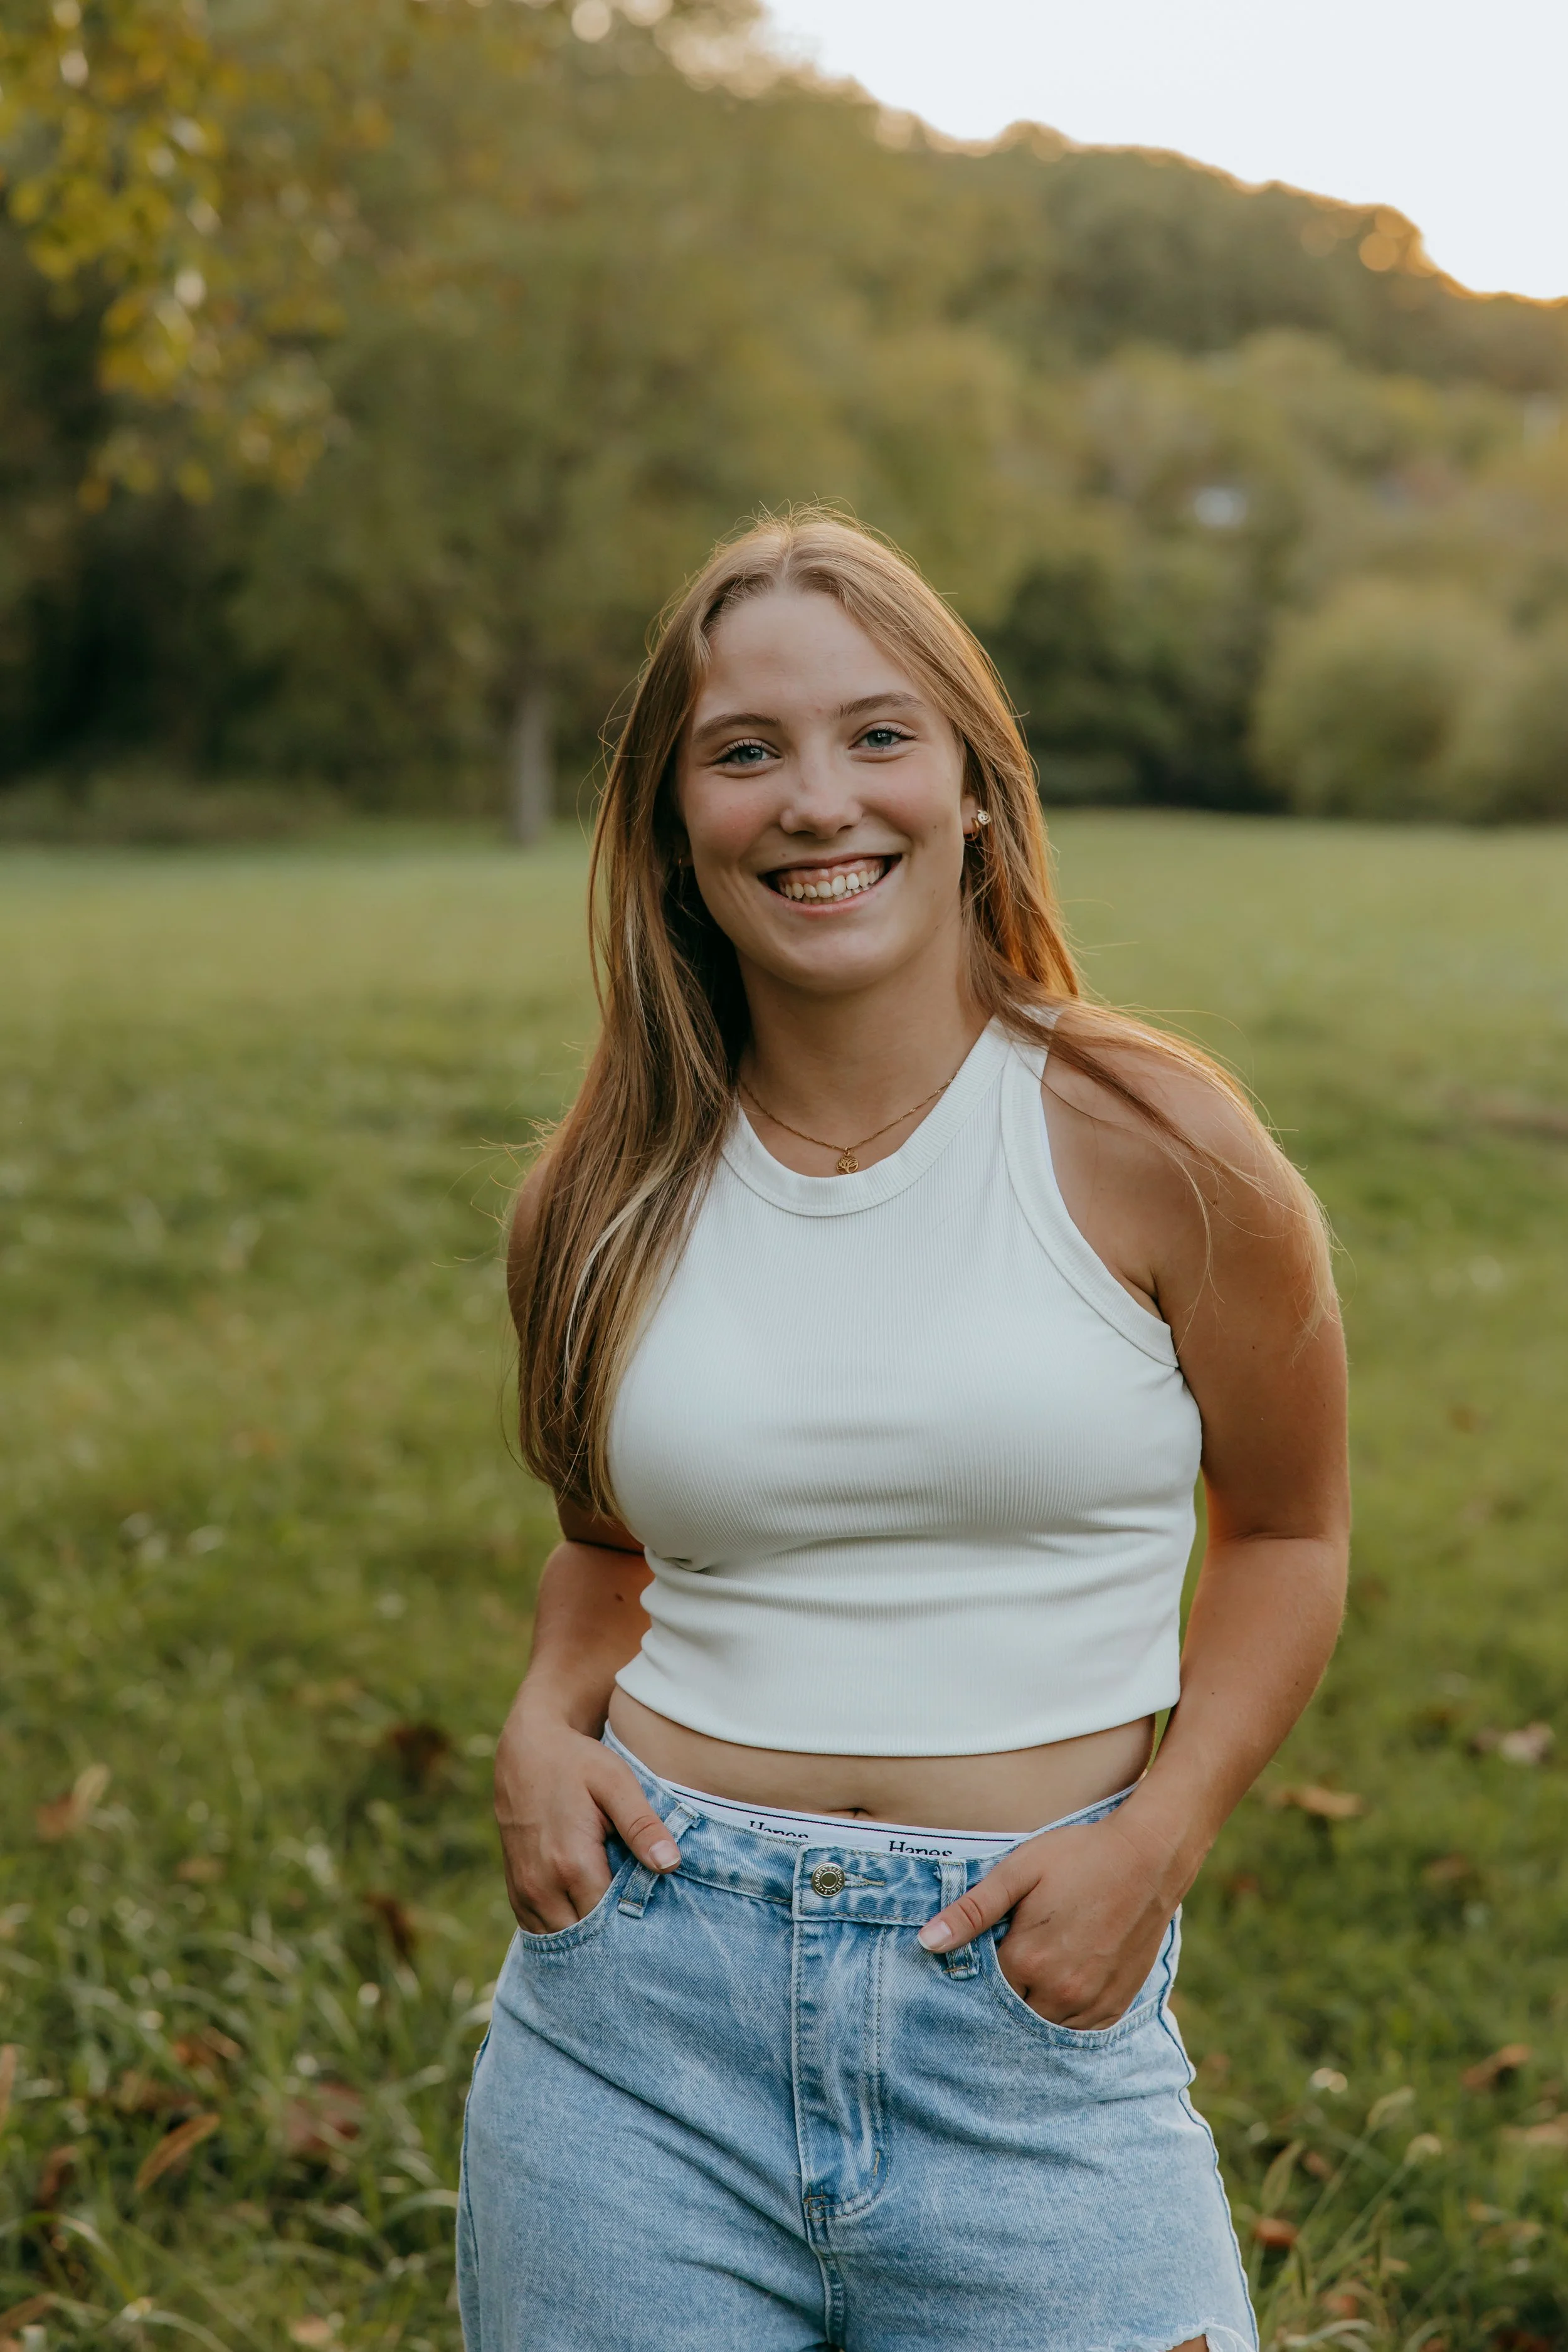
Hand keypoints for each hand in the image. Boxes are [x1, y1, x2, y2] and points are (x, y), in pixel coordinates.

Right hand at [493, 1695, 679, 1932]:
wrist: (527, 1749)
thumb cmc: (577, 1763)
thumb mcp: (616, 1783)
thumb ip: (642, 1826)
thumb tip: (671, 1864)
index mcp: (571, 1864)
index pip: (609, 1926)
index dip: (635, 1931)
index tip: (658, 1932)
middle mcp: (542, 1886)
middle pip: (584, 1940)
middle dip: (612, 1942)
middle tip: (645, 1938)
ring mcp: (525, 1891)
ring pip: (559, 1941)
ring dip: (587, 1941)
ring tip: (619, 1932)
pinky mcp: (516, 1890)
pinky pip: (539, 1931)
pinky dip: (564, 1932)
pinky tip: (589, 1924)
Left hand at [916, 1807, 1180, 2028]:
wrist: (1148, 1858)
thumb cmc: (1079, 1856)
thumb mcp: (1019, 1871)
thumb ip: (973, 1910)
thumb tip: (926, 1942)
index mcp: (1028, 1960)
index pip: (983, 1989)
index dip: (978, 1973)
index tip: (983, 1954)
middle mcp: (1060, 1992)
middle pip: (1012, 2014)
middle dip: (1004, 1995)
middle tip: (1009, 1964)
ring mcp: (1092, 2003)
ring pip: (1045, 2027)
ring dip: (1033, 2009)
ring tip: (1035, 1974)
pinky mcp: (1117, 2005)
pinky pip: (1080, 2031)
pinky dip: (1065, 2017)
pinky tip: (1061, 1989)